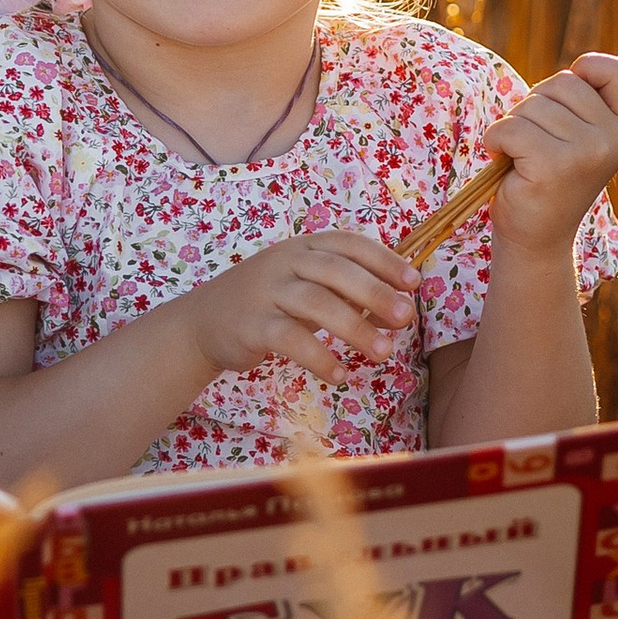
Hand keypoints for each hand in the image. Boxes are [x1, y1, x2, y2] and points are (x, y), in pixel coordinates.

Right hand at [175, 228, 421, 388]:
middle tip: (407, 318)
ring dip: (354, 328)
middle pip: (335, 271)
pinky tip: (340, 374)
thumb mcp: (307, 288)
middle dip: (375, 293)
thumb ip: (348, 295)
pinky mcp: (250, 324)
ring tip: (383, 354)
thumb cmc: (268, 303)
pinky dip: (318, 357)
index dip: (383, 259)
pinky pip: (289, 338)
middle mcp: (284, 261)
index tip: (414, 282)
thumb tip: (398, 311)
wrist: (203, 322)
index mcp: (302, 247)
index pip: (348, 243)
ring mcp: (265, 291)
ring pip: (315, 303)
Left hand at [484, 54, 617, 256]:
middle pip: (562, 82)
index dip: (589, 67)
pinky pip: (511, 128)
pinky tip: (505, 162)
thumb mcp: (576, 137)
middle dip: (535, 104)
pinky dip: (496, 140)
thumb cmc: (545, 177)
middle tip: (535, 141)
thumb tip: (582, 66)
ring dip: (513, 126)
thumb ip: (582, 103)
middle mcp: (613, 138)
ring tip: (523, 157)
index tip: (566, 92)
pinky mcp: (556, 165)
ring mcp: (588, 152)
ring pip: (532, 105)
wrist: (536, 237)